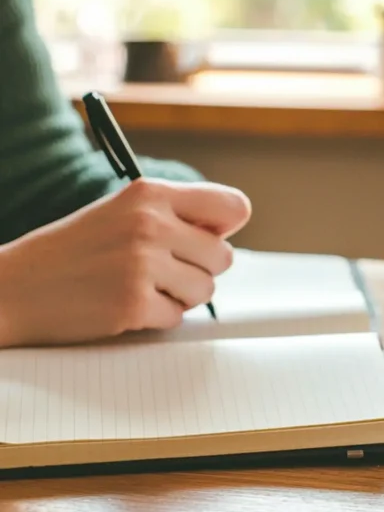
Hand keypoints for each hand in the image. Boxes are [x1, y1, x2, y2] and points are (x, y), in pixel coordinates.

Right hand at [0, 178, 251, 346]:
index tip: (205, 237)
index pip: (234, 206)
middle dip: (197, 270)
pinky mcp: (133, 303)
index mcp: (150, 193)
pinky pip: (176, 317)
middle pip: (223, 257)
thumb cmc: (73, 250)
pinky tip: (120, 304)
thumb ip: (176, 215)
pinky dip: (154, 318)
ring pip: (205, 290)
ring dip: (178, 296)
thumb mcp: (122, 212)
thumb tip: (231, 229)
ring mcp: (142, 264)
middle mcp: (150, 223)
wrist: (12, 287)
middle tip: (157, 270)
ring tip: (136, 285)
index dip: (224, 228)